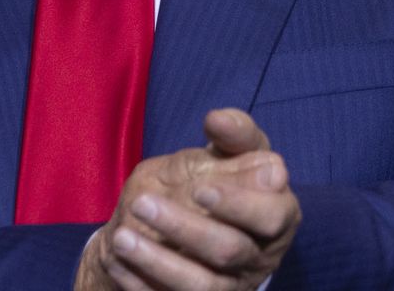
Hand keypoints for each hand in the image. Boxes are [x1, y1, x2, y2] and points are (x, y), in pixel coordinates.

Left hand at [76, 109, 300, 290]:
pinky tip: (116, 260)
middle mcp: (258, 256)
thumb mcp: (223, 153)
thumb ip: (230, 134)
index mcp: (277, 215)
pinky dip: (141, 282)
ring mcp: (230, 286)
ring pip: (201, 284)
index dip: (239, 204)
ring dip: (158, 261)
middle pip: (231, 250)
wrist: (171, 227)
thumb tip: (218, 119)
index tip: (199, 187)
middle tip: (142, 203)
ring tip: (121, 238)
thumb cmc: (209, 181)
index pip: (273, 215)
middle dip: (185, 227)